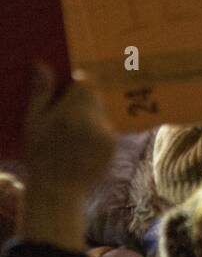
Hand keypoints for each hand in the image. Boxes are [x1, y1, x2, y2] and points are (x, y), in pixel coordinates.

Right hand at [20, 69, 114, 251]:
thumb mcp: (34, 122)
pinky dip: (97, 133)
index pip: (86, 81)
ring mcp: (106, 133)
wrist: (56, 192)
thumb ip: (40, 92)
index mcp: (72, 110)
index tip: (67, 91)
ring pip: (101, 112)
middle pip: (95, 96)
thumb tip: (40, 63)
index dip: (77, 83)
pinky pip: (106, 129)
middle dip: (83, 101)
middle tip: (67, 116)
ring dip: (90, 117)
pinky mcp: (113, 145)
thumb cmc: (39, 155)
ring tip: (72, 136)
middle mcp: (93, 119)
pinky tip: (81, 148)